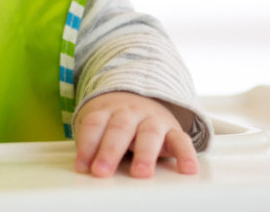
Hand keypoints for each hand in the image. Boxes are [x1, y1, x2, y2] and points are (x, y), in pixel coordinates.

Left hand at [73, 91, 198, 177]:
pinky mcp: (173, 130)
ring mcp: (153, 119)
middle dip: (109, 151)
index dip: (87, 145)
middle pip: (119, 128)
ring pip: (149, 134)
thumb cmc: (115, 120)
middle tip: (102, 171)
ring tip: (141, 173)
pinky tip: (187, 169)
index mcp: (108, 110)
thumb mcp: (100, 125)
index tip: (82, 166)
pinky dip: (186, 154)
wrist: (140, 96)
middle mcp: (130, 112)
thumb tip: (84, 168)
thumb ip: (92, 143)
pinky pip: (182, 140)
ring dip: (144, 154)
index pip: (95, 125)